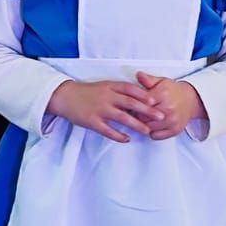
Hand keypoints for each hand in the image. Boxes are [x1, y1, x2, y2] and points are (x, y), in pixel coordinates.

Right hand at [47, 79, 162, 143]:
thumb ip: (119, 90)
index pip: (130, 89)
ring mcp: (99, 110)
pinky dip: (118, 135)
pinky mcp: (92, 122)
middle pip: (130, 103)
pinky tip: (127, 139)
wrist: (65, 96)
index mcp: (110, 87)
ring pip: (121, 117)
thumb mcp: (104, 86)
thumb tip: (138, 96)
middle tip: (160, 116)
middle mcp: (106, 97)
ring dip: (136, 124)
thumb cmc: (87, 92)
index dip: (143, 95)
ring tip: (147, 131)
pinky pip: (107, 130)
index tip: (156, 100)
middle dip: (146, 110)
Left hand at [135, 72, 205, 139]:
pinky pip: (157, 136)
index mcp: (163, 94)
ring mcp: (172, 121)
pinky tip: (151, 126)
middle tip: (136, 112)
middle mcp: (168, 108)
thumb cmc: (173, 91)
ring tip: (143, 119)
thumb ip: (148, 79)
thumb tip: (138, 75)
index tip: (132, 103)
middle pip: (144, 116)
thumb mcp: (161, 81)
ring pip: (149, 127)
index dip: (135, 104)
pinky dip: (152, 132)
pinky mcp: (175, 130)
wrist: (191, 100)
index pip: (142, 103)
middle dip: (138, 115)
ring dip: (143, 124)